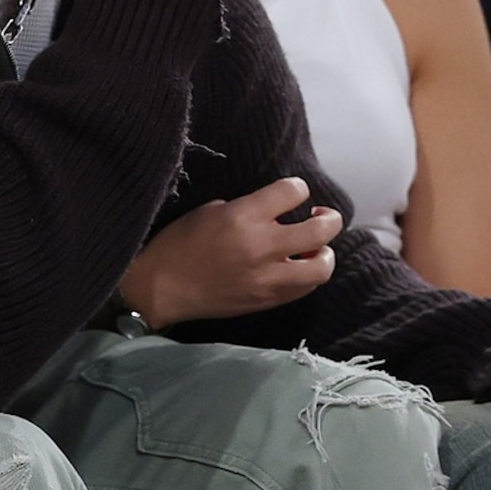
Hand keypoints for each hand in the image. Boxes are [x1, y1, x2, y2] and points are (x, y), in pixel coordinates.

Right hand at [118, 176, 343, 326]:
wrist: (162, 288)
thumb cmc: (179, 244)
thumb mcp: (210, 211)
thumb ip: (247, 209)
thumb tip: (273, 214)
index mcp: (243, 216)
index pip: (294, 191)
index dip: (298, 189)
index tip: (292, 194)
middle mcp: (262, 246)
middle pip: (322, 230)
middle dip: (329, 219)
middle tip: (320, 216)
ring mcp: (267, 278)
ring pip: (322, 267)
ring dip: (324, 254)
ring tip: (313, 249)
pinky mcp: (266, 300)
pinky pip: (304, 288)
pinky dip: (306, 275)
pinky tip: (295, 268)